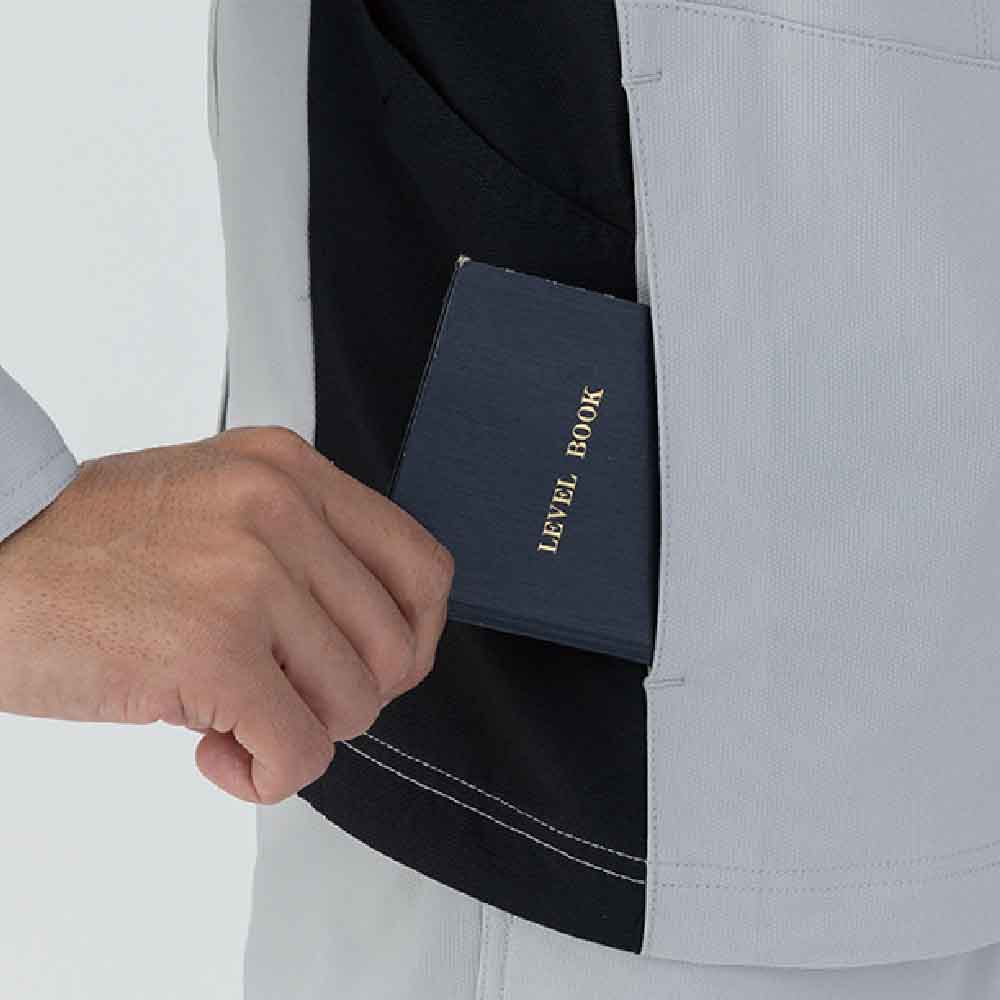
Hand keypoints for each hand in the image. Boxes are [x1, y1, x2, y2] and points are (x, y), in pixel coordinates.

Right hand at [0, 426, 453, 803]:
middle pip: (395, 648)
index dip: (415, 637)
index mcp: (290, 471)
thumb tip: (369, 641)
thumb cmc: (85, 545)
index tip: (377, 668)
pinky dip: (268, 775)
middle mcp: (282, 510)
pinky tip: (215, 753)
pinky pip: (300, 750)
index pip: (422, 567)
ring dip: (302, 735)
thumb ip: (300, 549)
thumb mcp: (216, 505)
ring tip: (237, 719)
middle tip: (285, 701)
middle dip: (346, 699)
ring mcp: (251, 575)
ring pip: (355, 704)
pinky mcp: (214, 648)